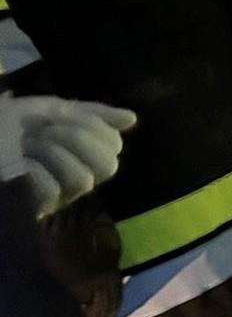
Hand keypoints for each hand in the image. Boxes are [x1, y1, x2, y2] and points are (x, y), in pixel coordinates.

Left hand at [0, 95, 136, 217]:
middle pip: (107, 166)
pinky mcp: (36, 207)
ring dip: (52, 153)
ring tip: (27, 145)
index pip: (113, 146)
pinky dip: (34, 171)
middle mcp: (76, 177)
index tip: (61, 116)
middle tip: (47, 129)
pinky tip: (20, 165)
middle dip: (77, 139)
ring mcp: (58, 195)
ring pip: (82, 180)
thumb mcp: (50, 110)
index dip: (92, 127)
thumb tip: (133, 118)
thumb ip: (91, 113)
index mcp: (83, 154)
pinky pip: (50, 191)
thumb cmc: (8, 126)